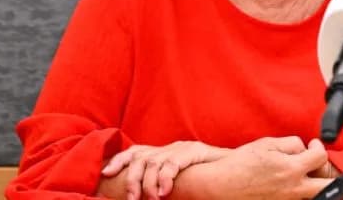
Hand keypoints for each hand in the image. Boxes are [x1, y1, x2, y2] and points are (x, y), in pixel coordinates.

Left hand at [101, 141, 227, 198]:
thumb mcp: (177, 182)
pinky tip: (166, 191)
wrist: (237, 170)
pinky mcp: (195, 151)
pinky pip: (173, 163)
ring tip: (152, 199)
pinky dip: (165, 178)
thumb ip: (161, 184)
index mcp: (164, 153)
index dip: (118, 161)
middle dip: (132, 180)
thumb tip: (142, 196)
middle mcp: (171, 147)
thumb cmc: (206, 180)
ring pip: (153, 162)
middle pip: (140, 158)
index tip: (105, 174)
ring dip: (148, 184)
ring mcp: (183, 148)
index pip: (134, 152)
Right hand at [187, 136, 334, 199]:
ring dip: (315, 184)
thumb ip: (291, 144)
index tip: (313, 145)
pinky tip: (291, 185)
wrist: (219, 186)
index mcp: (291, 169)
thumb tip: (305, 147)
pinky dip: (299, 192)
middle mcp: (293, 189)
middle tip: (322, 167)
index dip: (319, 146)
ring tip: (306, 176)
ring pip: (315, 196)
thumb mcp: (267, 144)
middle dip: (331, 176)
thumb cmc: (240, 164)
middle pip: (328, 186)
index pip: (321, 156)